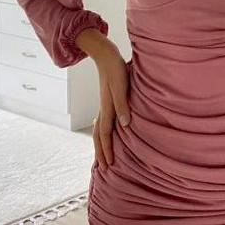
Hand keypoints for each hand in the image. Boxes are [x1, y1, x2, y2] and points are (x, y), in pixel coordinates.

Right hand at [92, 46, 130, 170]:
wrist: (106, 55)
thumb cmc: (116, 69)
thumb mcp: (121, 86)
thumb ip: (122, 105)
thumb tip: (125, 125)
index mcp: (107, 108)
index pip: (106, 135)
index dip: (107, 150)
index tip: (108, 165)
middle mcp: (103, 109)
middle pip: (99, 136)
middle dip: (100, 152)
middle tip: (103, 168)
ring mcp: (104, 105)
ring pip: (99, 130)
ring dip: (100, 144)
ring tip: (102, 155)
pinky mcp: (107, 100)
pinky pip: (103, 122)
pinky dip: (103, 133)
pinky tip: (108, 133)